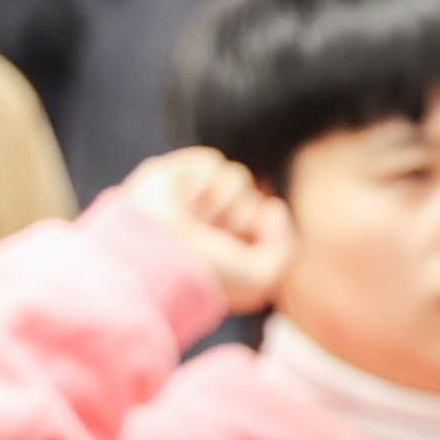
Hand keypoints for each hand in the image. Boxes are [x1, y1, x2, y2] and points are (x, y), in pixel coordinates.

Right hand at [117, 146, 296, 314]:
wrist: (157, 261)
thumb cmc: (209, 274)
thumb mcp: (261, 277)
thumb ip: (282, 244)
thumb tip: (272, 206)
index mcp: (218, 248)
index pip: (257, 224)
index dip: (258, 234)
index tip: (237, 253)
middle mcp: (201, 222)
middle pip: (248, 200)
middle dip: (241, 217)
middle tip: (214, 238)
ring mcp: (184, 197)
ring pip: (236, 178)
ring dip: (227, 201)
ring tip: (199, 220)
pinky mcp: (168, 173)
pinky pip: (212, 162)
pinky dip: (208, 183)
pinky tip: (188, 201)